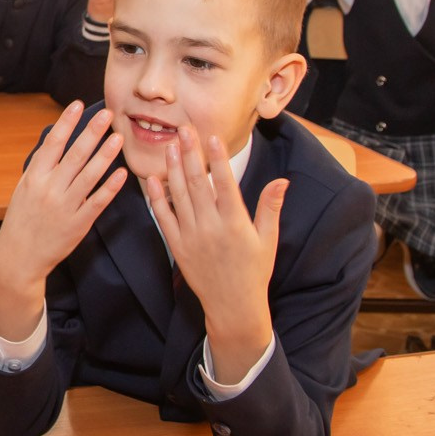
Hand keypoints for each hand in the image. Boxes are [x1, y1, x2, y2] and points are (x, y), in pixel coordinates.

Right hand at [0, 104, 127, 293]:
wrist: (19, 258)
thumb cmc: (22, 220)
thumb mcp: (24, 189)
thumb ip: (42, 168)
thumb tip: (57, 141)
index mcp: (34, 178)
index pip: (52, 144)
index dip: (66, 123)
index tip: (77, 105)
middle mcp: (49, 189)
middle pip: (75, 155)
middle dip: (92, 132)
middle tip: (108, 114)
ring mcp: (65, 207)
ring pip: (89, 176)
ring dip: (105, 155)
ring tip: (118, 138)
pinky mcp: (78, 224)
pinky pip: (97, 202)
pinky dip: (110, 187)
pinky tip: (121, 174)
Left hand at [142, 128, 284, 363]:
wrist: (232, 305)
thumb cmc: (254, 271)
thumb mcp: (268, 240)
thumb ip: (270, 207)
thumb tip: (282, 181)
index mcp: (236, 223)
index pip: (225, 183)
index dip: (218, 158)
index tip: (211, 136)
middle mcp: (211, 227)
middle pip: (198, 183)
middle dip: (191, 154)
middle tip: (184, 129)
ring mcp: (191, 236)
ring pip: (178, 196)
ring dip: (173, 169)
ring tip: (170, 146)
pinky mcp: (177, 246)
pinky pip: (164, 218)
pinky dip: (156, 198)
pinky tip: (152, 179)